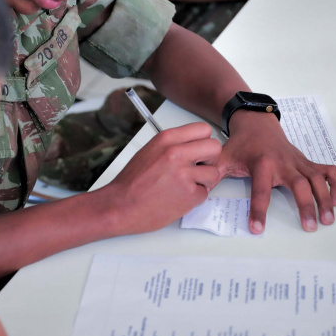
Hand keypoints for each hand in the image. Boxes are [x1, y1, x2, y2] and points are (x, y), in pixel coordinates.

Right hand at [104, 122, 221, 234]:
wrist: (120, 206)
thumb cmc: (132, 182)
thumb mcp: (150, 150)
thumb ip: (173, 145)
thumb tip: (193, 145)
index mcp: (167, 139)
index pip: (204, 129)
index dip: (203, 142)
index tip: (197, 151)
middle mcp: (177, 153)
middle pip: (215, 147)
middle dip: (209, 159)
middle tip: (197, 168)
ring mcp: (184, 174)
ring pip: (213, 172)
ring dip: (203, 181)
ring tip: (184, 185)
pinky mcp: (189, 195)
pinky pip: (205, 193)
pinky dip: (194, 197)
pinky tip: (178, 197)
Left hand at [218, 111, 335, 233]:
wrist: (256, 124)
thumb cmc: (240, 145)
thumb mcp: (223, 158)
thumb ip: (212, 175)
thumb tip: (197, 191)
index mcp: (262, 164)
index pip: (261, 190)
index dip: (259, 210)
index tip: (257, 229)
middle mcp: (283, 163)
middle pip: (299, 185)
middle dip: (306, 205)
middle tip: (310, 227)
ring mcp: (298, 162)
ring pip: (317, 179)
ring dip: (325, 198)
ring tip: (328, 219)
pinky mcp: (307, 162)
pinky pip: (328, 170)